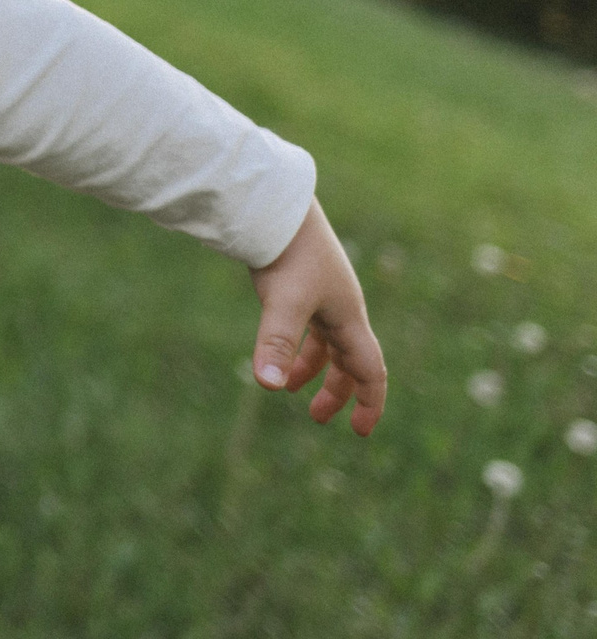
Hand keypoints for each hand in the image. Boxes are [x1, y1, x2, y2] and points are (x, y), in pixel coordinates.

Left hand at [249, 197, 386, 434]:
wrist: (277, 206)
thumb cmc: (287, 253)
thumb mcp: (282, 303)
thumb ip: (276, 344)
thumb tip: (268, 386)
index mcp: (349, 318)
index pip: (371, 371)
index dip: (370, 403)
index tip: (359, 431)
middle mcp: (342, 308)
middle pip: (349, 360)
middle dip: (338, 391)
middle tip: (317, 418)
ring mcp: (323, 293)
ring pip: (328, 342)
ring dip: (314, 368)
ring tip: (288, 388)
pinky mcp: (302, 282)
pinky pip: (309, 323)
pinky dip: (298, 343)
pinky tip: (276, 348)